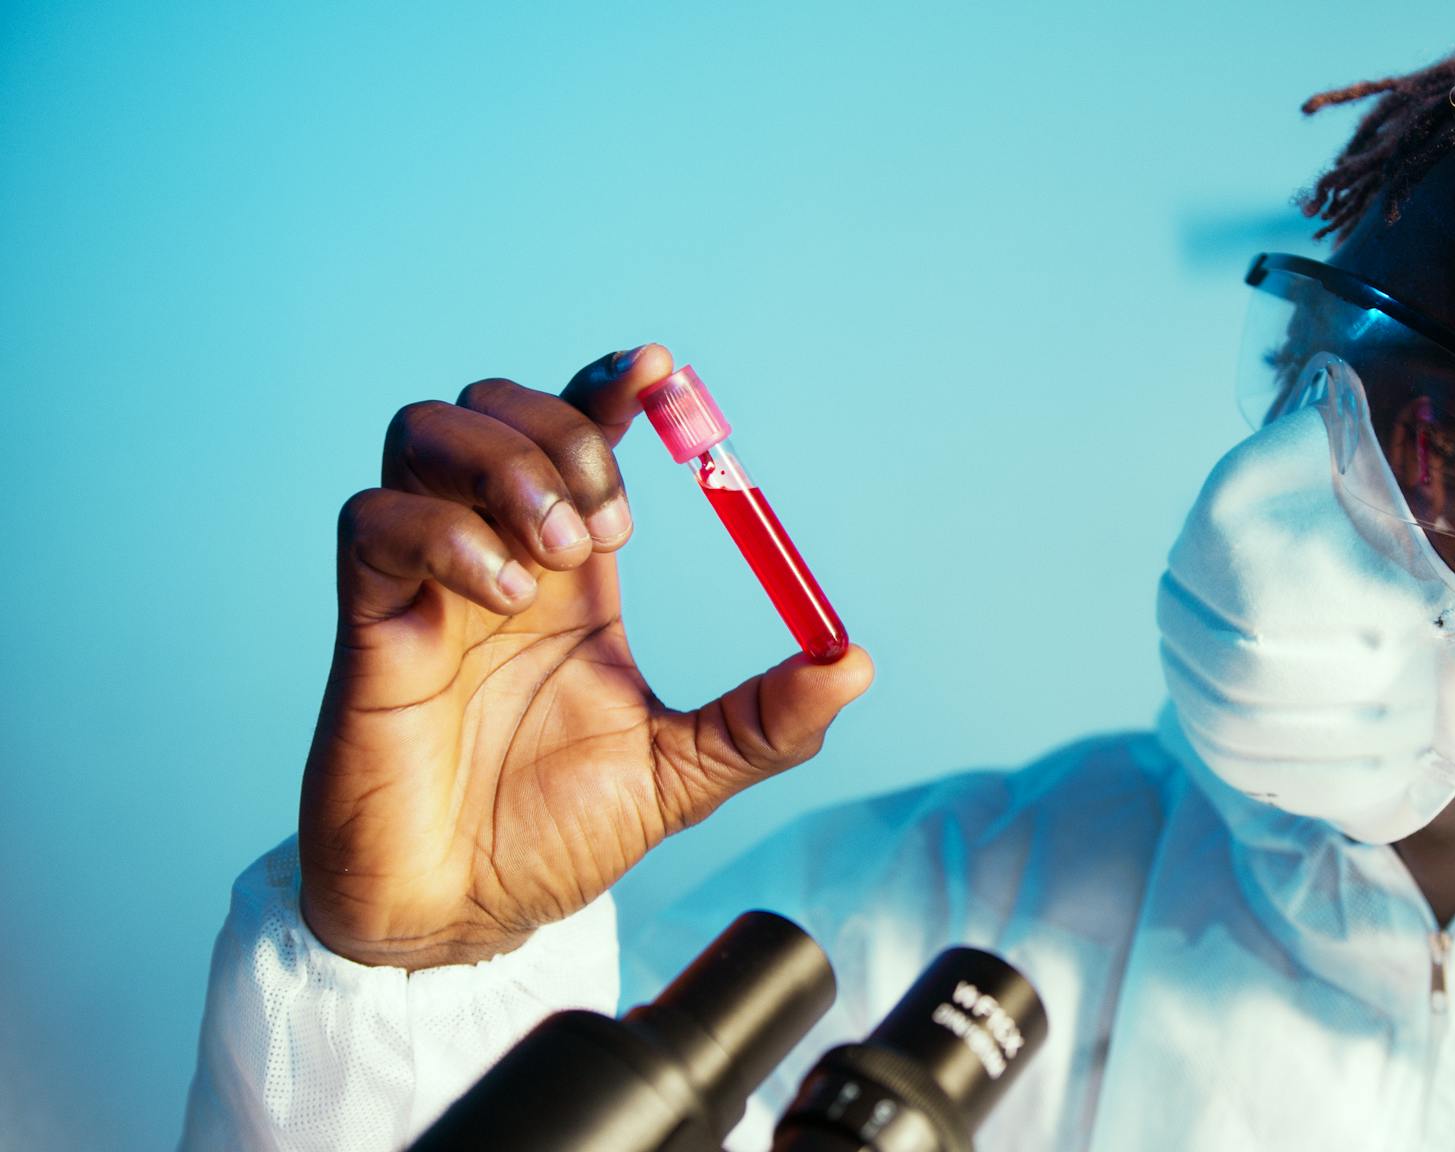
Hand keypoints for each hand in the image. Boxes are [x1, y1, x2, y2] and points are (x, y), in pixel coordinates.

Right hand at [298, 343, 872, 968]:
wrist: (462, 916)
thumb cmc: (551, 838)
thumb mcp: (684, 774)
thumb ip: (768, 722)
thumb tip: (858, 663)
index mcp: (572, 575)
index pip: (578, 431)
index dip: (610, 386)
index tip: (661, 374)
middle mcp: (496, 555)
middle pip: (500, 407)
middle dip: (566, 435)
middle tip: (612, 533)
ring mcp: (425, 581)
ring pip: (423, 431)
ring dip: (505, 467)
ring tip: (556, 558)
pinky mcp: (369, 620)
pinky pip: (373, 519)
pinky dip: (445, 532)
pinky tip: (504, 594)